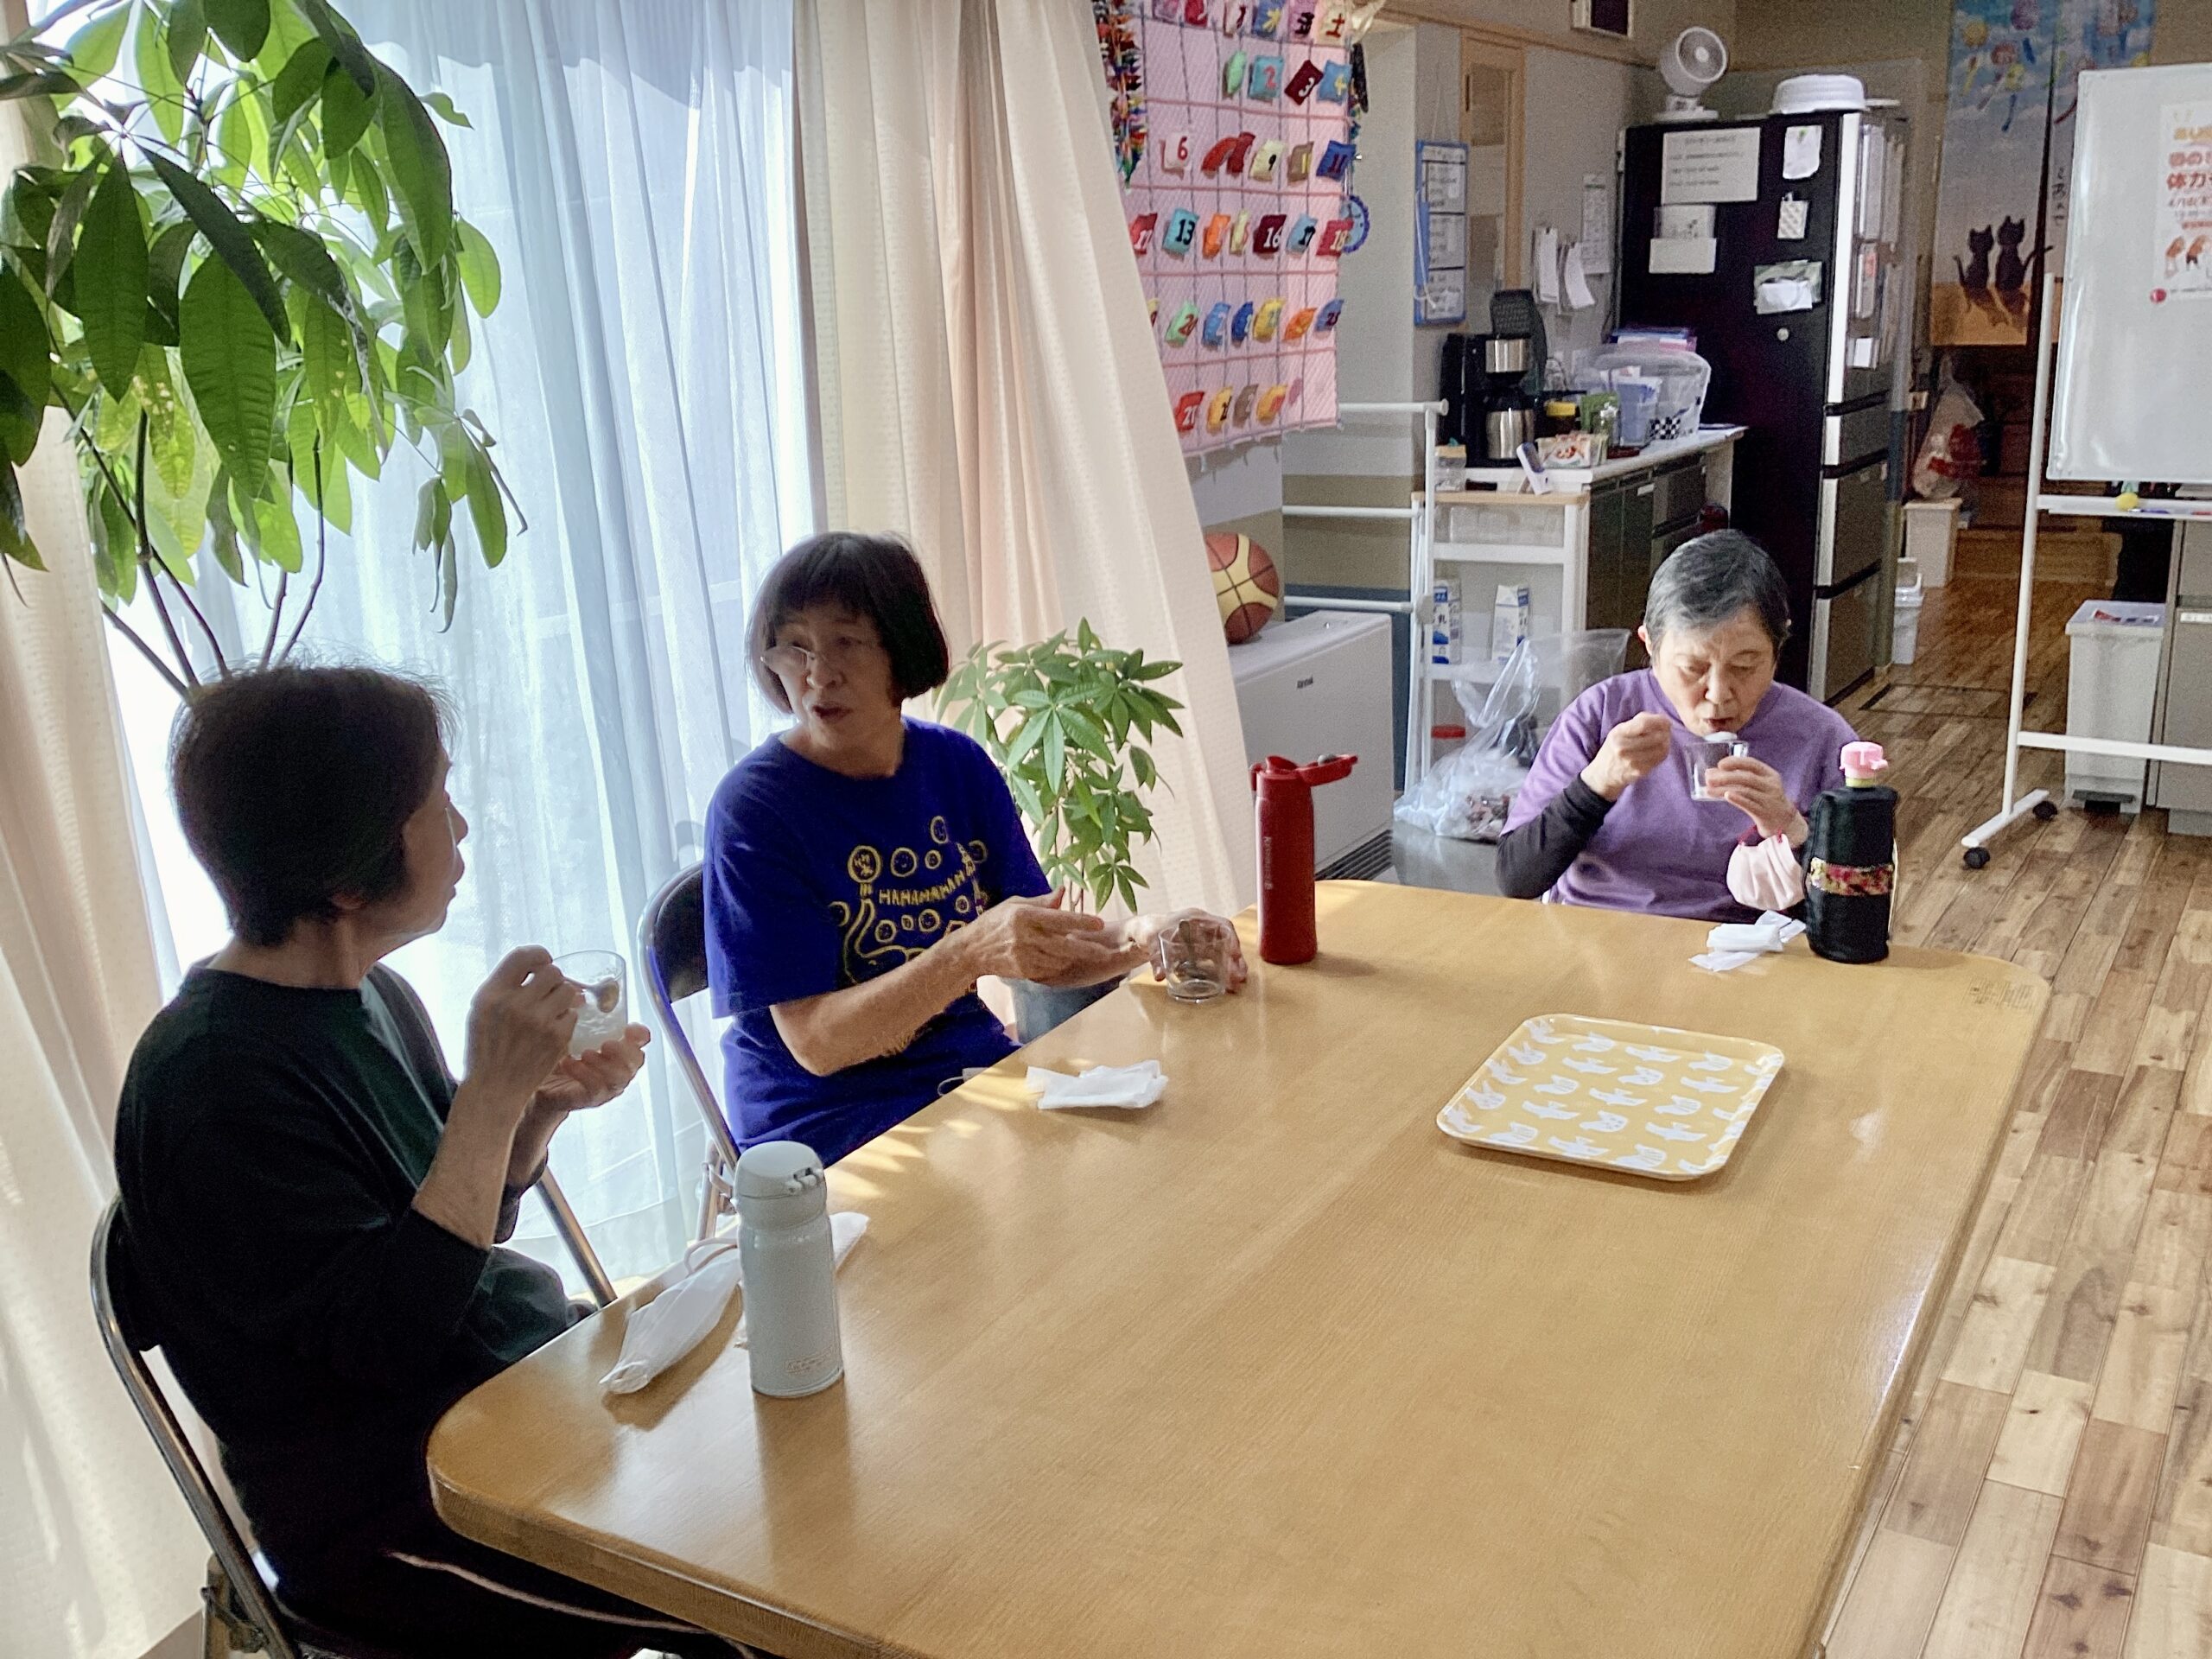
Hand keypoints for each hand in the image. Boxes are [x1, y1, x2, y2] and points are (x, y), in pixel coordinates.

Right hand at [462, 947, 581, 1119]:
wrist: (495, 1087)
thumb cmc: (487, 1047)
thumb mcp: (481, 1010)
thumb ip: (505, 985)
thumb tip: (540, 963)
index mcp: (492, 994)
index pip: (522, 956)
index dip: (538, 955)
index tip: (543, 961)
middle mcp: (515, 1004)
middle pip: (552, 971)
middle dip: (553, 980)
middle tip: (547, 992)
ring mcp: (538, 1021)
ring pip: (568, 990)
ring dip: (563, 998)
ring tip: (550, 1011)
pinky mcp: (557, 1038)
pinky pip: (573, 1014)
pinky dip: (566, 1020)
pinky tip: (551, 1030)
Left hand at [531, 1023, 651, 1117]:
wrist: (536, 1081)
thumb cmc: (555, 1053)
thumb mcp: (568, 1029)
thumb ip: (578, 1013)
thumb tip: (579, 994)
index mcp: (616, 1047)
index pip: (640, 1040)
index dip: (640, 1034)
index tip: (629, 1028)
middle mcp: (617, 1066)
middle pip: (636, 1061)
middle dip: (624, 1051)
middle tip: (606, 1043)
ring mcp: (606, 1085)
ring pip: (620, 1078)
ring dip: (605, 1065)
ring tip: (585, 1053)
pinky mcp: (589, 1098)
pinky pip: (596, 1089)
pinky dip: (584, 1074)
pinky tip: (569, 1063)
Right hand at [956, 891, 1120, 982]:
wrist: (971, 950)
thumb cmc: (995, 922)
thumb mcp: (1015, 904)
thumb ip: (1042, 901)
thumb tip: (1063, 892)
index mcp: (1024, 915)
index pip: (1058, 919)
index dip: (1081, 922)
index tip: (1099, 924)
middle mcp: (1025, 936)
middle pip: (1064, 945)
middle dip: (1087, 949)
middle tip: (1105, 951)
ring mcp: (1023, 956)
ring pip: (1059, 959)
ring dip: (1072, 957)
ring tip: (1083, 952)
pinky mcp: (1023, 970)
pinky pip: (1049, 969)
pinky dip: (1059, 965)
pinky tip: (1062, 959)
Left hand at [1125, 910, 1248, 992]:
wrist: (1143, 933)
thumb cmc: (1150, 930)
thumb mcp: (1151, 941)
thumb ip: (1156, 958)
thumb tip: (1159, 975)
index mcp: (1195, 919)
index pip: (1221, 925)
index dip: (1231, 939)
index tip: (1235, 954)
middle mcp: (1203, 928)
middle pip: (1227, 941)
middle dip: (1235, 958)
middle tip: (1240, 976)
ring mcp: (1203, 939)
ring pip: (1224, 952)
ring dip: (1232, 966)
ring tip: (1237, 983)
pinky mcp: (1200, 951)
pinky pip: (1216, 959)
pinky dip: (1223, 970)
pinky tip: (1227, 983)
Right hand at [1579, 711, 1672, 800]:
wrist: (1604, 773)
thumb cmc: (1615, 747)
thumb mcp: (1619, 730)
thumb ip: (1638, 721)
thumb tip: (1662, 720)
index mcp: (1618, 734)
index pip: (1644, 724)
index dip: (1659, 720)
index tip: (1665, 720)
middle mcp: (1623, 748)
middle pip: (1656, 736)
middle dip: (1665, 731)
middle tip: (1666, 730)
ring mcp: (1632, 762)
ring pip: (1661, 748)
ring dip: (1666, 742)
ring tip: (1664, 739)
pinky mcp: (1640, 771)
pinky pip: (1659, 759)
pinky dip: (1663, 752)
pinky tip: (1659, 749)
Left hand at [1706, 755, 1806, 843]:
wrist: (1782, 821)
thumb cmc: (1764, 799)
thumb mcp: (1756, 785)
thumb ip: (1736, 778)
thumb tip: (1709, 773)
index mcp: (1769, 774)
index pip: (1752, 763)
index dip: (1735, 762)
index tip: (1720, 764)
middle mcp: (1771, 785)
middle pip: (1747, 778)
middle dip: (1726, 777)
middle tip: (1709, 779)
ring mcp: (1769, 799)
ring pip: (1745, 791)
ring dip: (1725, 789)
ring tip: (1709, 790)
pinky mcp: (1765, 813)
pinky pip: (1750, 805)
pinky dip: (1737, 799)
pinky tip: (1726, 796)